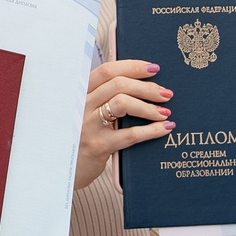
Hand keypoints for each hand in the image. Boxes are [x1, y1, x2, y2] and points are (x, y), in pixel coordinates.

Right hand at [76, 57, 170, 188]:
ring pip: (122, 103)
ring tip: (165, 112)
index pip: (107, 71)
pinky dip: (152, 130)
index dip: (132, 66)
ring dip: (149, 106)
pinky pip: (130, 134)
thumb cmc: (85, 137)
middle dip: (147, 87)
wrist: (69, 169)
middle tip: (166, 94)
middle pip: (118, 84)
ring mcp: (88, 125)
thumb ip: (107, 98)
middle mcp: (82, 106)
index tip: (154, 68)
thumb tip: (144, 86)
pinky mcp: (98, 146)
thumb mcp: (90, 113)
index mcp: (82, 94)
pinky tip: (164, 128)